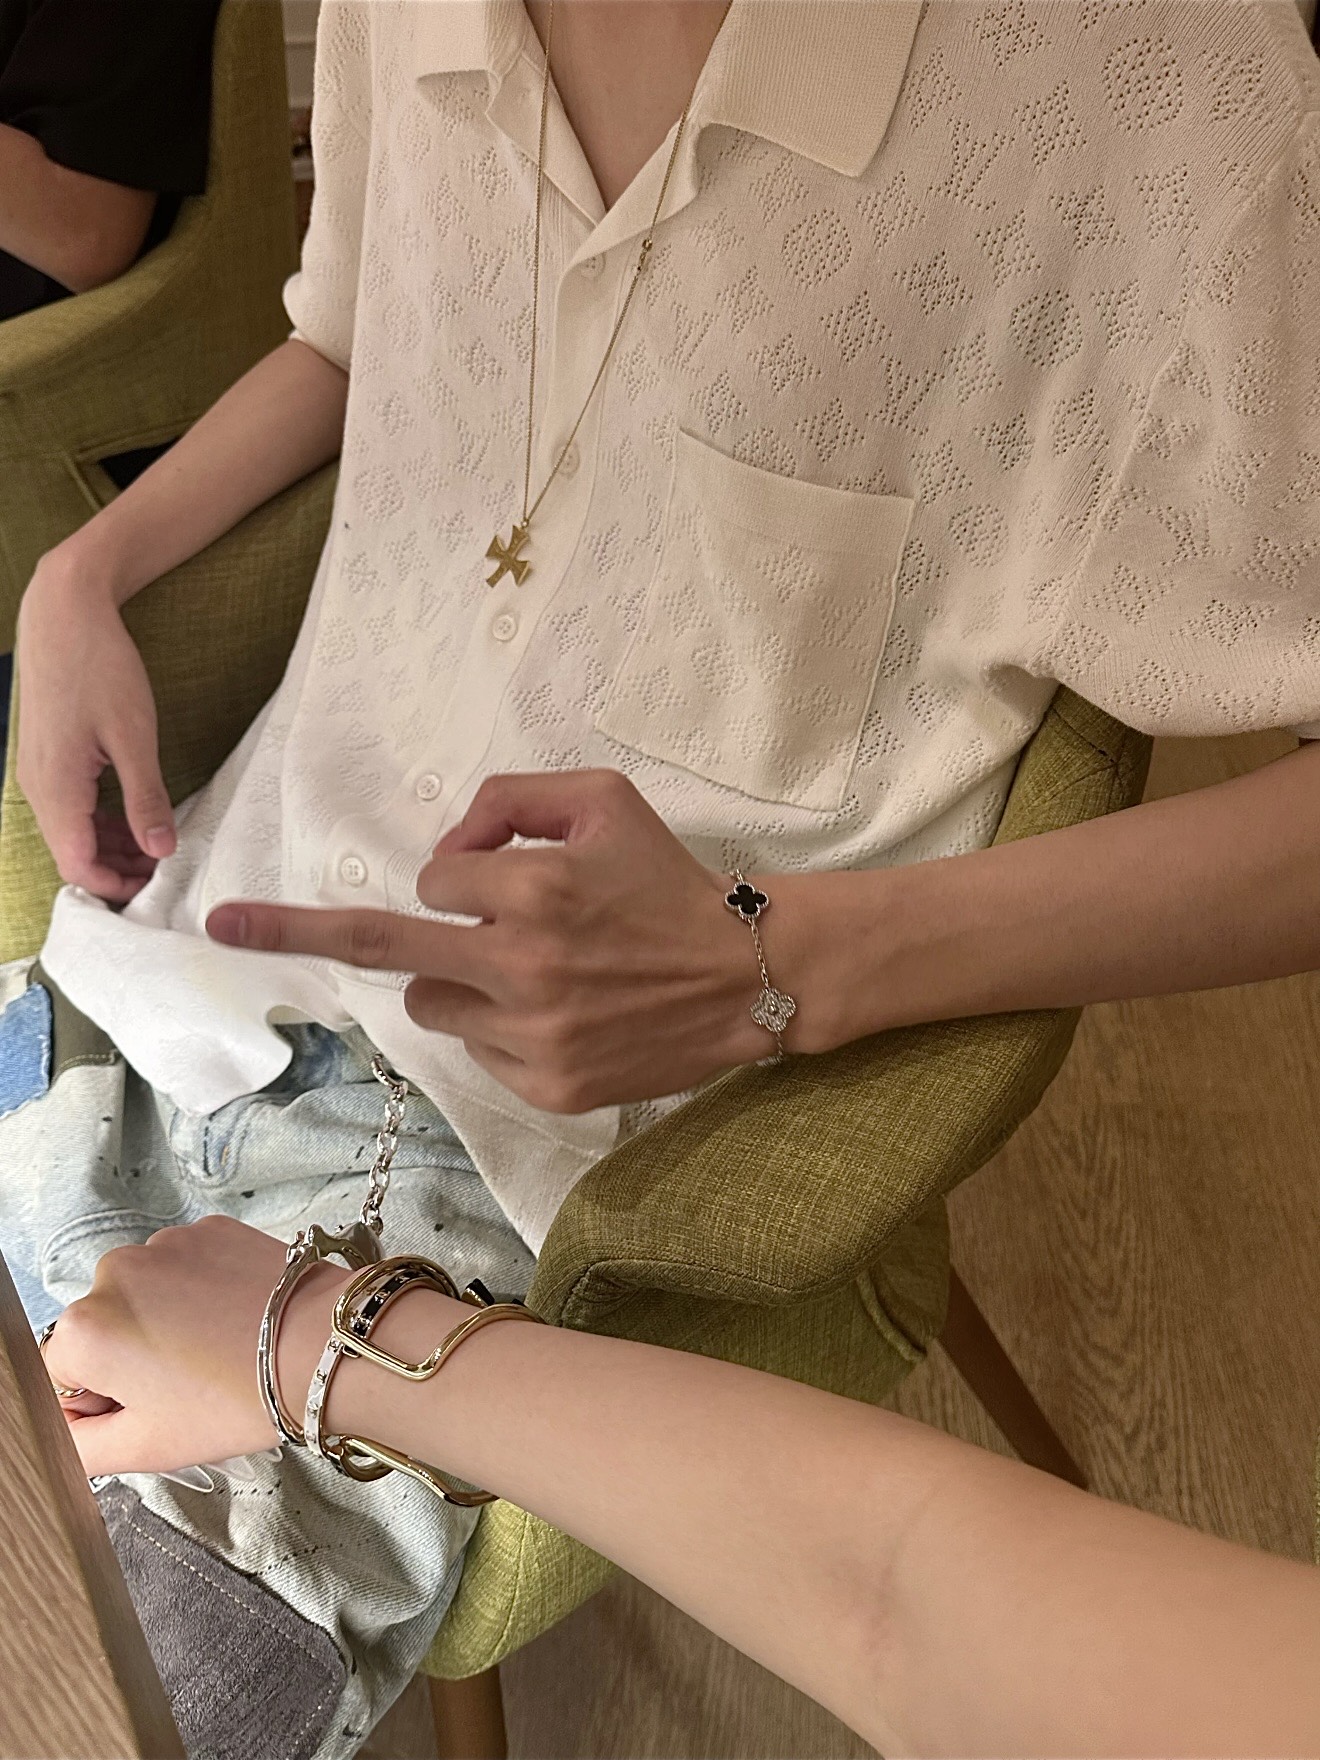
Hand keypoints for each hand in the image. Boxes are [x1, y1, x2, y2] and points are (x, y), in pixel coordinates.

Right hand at [15, 558, 175, 901]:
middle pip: (74, 854)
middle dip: (119, 869)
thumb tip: (161, 850)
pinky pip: (72, 806)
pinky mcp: (48, 758)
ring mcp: (39, 773)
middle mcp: (39, 788)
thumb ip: (146, 796)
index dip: (117, 886)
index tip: (158, 887)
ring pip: (73, 831)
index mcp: (56, 789)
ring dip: (112, 845)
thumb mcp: (134, 734)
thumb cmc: (98, 666)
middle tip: (168, 869)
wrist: (63, 612)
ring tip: (159, 843)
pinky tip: (137, 813)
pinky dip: (103, 820)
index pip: (78, 866)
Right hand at [39, 1216, 340, 1477]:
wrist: (322, 1347)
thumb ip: (78, 1447)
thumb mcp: (145, 1447)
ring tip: (218, 1351)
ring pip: (144, 1296)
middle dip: (132, 1359)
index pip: (62, 1375)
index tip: (148, 1407)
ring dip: (167, 1321)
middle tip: (188, 1385)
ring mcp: (164, 1243)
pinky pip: (184, 1268)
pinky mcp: (209, 1229)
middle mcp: (115, 1272)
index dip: (102, 1402)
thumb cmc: (241, 1398)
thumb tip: (60, 1433)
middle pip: (101, 1329)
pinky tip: (235, 1319)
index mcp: (87, 1329)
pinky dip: (201, 1291)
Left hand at [207, 769, 773, 1110]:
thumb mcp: (603, 799)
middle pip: (389, 947)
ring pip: (433, 1005)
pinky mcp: (551, 1086)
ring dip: (457, 981)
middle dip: (300, 927)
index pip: (436, 877)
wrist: (751, 975)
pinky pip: (481, 1054)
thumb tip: (447, 847)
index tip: (488, 878)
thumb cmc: (669, 881)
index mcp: (534, 889)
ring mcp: (533, 1035)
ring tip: (534, 974)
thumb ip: (511, 796)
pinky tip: (567, 1016)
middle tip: (220, 924)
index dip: (463, 873)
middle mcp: (523, 965)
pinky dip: (503, 1031)